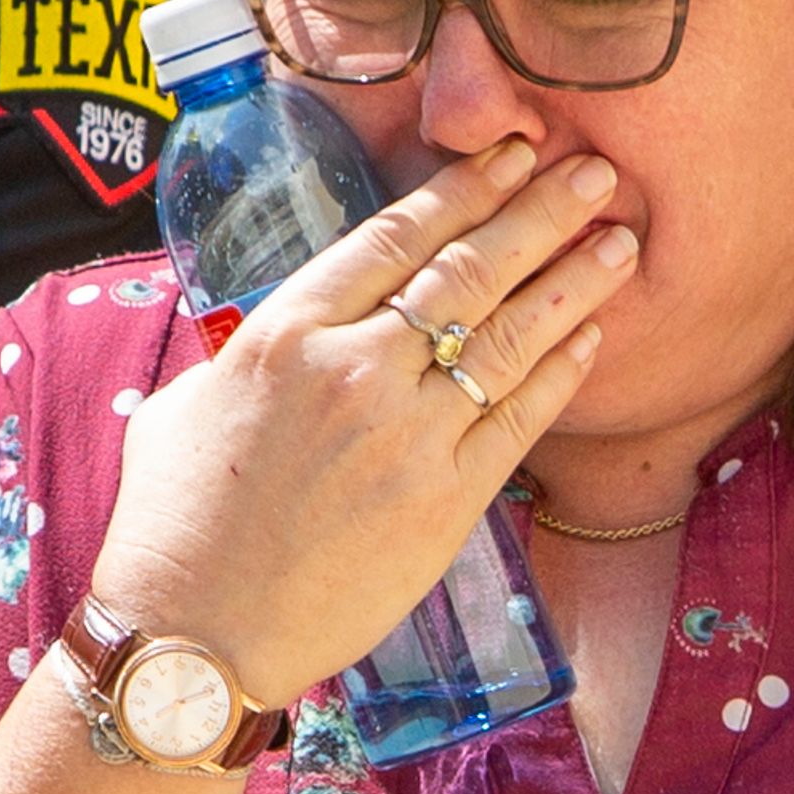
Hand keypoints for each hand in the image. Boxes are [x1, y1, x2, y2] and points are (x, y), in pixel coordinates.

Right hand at [89, 138, 634, 708]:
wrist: (193, 640)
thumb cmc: (172, 529)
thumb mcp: (184, 409)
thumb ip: (246, 358)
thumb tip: (278, 340)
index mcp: (285, 335)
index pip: (394, 237)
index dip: (464, 188)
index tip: (511, 154)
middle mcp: (354, 370)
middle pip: (469, 270)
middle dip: (541, 213)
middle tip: (596, 174)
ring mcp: (408, 436)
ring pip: (511, 336)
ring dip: (574, 280)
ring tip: (621, 240)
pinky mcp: (445, 502)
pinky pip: (521, 418)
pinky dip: (562, 369)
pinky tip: (592, 333)